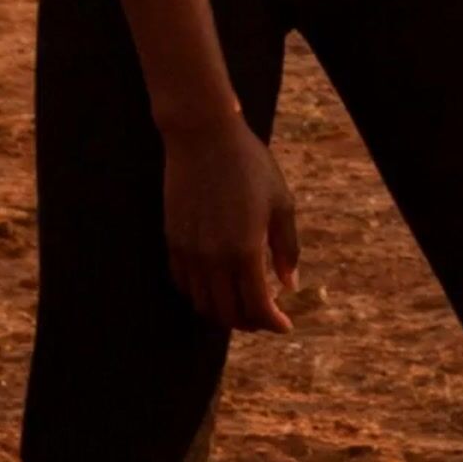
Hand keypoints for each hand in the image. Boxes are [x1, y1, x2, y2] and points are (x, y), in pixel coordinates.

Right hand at [163, 108, 299, 332]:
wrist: (203, 135)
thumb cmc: (249, 164)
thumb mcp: (281, 201)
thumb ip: (287, 247)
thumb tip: (289, 285)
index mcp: (245, 250)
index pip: (257, 307)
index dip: (273, 323)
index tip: (285, 326)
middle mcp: (213, 258)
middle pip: (228, 313)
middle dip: (251, 322)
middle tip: (266, 316)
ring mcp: (189, 252)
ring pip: (203, 305)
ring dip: (224, 313)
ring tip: (243, 305)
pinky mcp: (172, 241)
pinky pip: (184, 285)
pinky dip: (201, 296)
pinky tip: (216, 287)